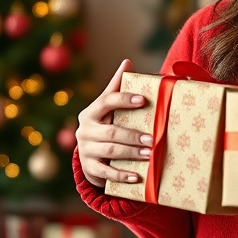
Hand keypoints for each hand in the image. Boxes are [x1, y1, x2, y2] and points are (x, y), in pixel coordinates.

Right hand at [76, 59, 152, 186]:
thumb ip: (117, 86)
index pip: (107, 102)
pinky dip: (122, 175)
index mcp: (91, 112)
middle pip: (112, 131)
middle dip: (133, 135)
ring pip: (111, 151)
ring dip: (131, 153)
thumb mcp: (108, 105)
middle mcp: (85, 130)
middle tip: (152, 138)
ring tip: (150, 153)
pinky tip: (137, 176)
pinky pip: (106, 173)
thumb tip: (127, 61)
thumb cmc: (105, 122)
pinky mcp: (89, 168)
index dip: (125, 100)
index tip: (144, 100)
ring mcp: (86, 150)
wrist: (90, 153)